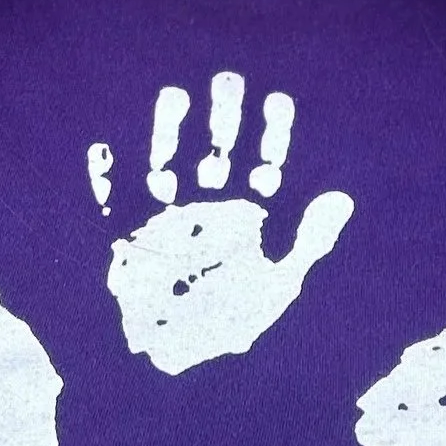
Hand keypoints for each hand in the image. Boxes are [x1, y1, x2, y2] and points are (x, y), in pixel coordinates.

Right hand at [89, 73, 353, 373]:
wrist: (185, 366)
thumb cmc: (237, 323)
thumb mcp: (280, 282)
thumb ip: (308, 239)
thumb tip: (343, 196)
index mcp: (246, 215)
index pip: (263, 163)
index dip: (272, 132)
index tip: (279, 99)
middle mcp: (207, 207)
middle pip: (215, 151)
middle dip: (222, 117)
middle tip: (228, 79)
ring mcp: (167, 218)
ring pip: (167, 161)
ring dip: (167, 129)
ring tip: (174, 93)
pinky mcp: (128, 237)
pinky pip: (113, 200)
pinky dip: (105, 176)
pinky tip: (103, 149)